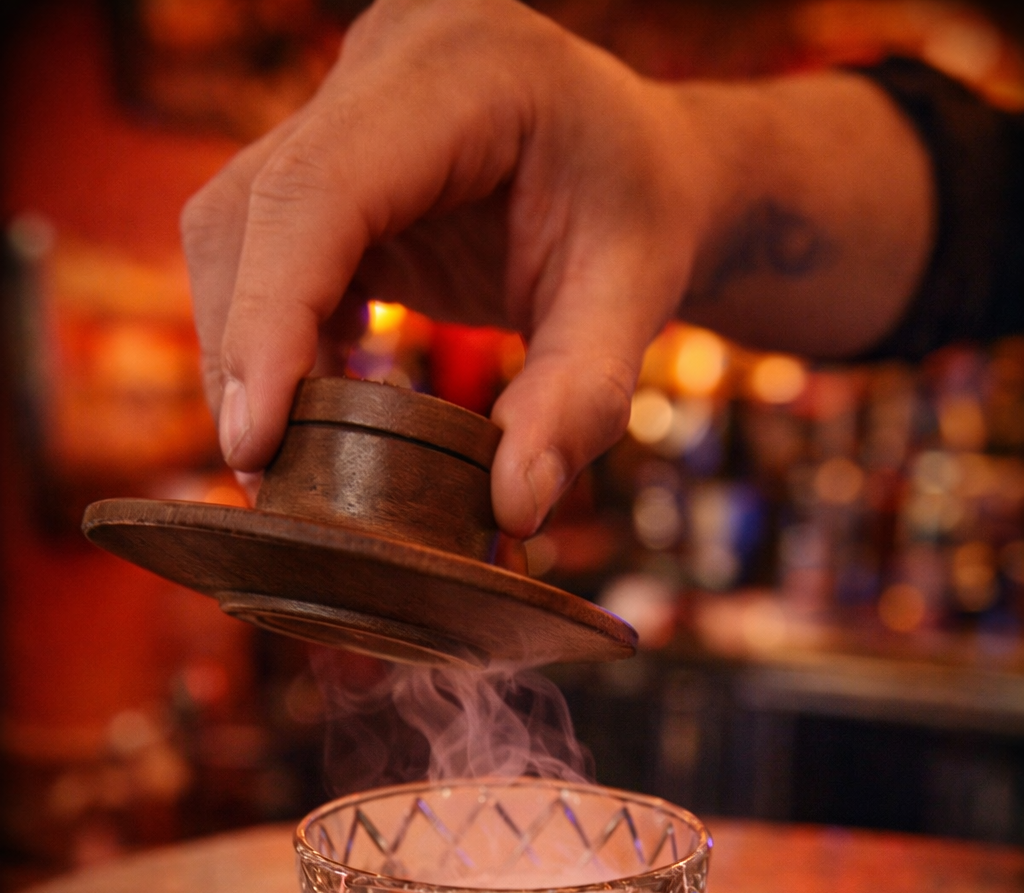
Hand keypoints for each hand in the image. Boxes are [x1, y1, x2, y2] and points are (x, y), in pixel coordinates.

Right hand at [181, 0, 704, 536]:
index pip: (319, 190)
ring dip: (244, 350)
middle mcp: (384, 63)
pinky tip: (316, 399)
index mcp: (465, 70)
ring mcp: (346, 102)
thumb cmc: (648, 219)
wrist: (651, 171)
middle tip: (266, 476)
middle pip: (249, 209)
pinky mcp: (332, 158)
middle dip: (244, 352)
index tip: (255, 443)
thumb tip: (512, 509)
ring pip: (235, 227)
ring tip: (284, 454)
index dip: (271, 319)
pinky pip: (261, 245)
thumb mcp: (633, 302)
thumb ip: (577, 403)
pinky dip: (272, 334)